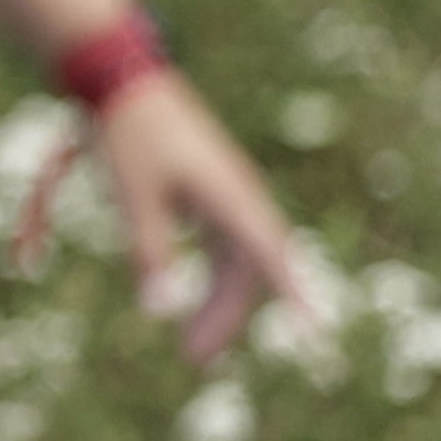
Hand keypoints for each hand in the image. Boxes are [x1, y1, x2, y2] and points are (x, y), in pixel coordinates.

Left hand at [29, 73, 298, 369]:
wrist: (123, 82)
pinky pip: (219, 247)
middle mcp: (238, 200)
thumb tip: (159, 312)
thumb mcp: (134, 196)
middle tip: (194, 359)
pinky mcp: (208, 193)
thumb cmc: (130, 136)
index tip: (316, 334)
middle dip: (226, 317)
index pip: (272, 259)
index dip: (294, 297)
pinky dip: (207, 277)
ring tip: (191, 348)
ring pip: (233, 264)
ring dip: (215, 303)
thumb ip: (149, 252)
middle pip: (246, 272)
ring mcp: (225, 197)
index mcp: (231, 199)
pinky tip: (190, 300)